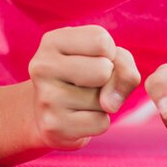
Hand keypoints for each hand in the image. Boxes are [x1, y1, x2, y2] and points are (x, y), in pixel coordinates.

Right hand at [27, 25, 140, 150]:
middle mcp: (42, 66)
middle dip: (107, 80)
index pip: (101, 40)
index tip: (91, 60)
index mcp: (52, 41)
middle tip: (88, 83)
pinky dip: (98, 122)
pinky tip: (78, 117)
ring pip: (103, 100)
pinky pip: (100, 123)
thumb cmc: (86, 77)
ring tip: (80, 100)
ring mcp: (45, 97)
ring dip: (102, 103)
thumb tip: (110, 105)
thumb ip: (123, 66)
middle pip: (103, 69)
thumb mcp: (107, 58)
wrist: (49, 113)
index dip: (109, 54)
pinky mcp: (54, 125)